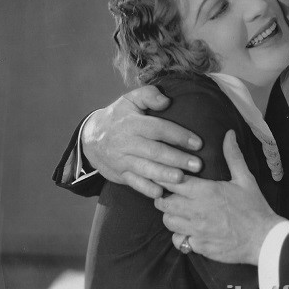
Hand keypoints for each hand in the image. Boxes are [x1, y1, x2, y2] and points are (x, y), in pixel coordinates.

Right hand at [83, 85, 202, 197]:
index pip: (159, 129)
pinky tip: (160, 193)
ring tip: (182, 179)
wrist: (90, 138)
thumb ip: (149, 95)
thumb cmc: (118, 116)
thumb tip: (166, 101)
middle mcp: (126, 143)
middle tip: (197, 165)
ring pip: (145, 169)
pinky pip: (134, 183)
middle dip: (177, 159)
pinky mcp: (119, 174)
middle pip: (155, 152)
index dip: (179, 136)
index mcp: (132, 123)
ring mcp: (122, 160)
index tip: (198, 143)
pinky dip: (146, 189)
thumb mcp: (130, 99)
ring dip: (164, 175)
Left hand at [155, 130, 284, 264]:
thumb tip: (229, 134)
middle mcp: (197, 211)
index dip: (165, 177)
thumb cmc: (255, 207)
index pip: (173, 182)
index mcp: (206, 191)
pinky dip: (180, 235)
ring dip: (171, 215)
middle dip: (164, 197)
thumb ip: (233, 156)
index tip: (164, 175)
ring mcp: (197, 230)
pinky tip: (189, 230)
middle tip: (170, 194)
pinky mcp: (199, 246)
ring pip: (168, 222)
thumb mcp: (245, 179)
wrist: (263, 238)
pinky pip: (179, 241)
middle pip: (164, 203)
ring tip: (179, 211)